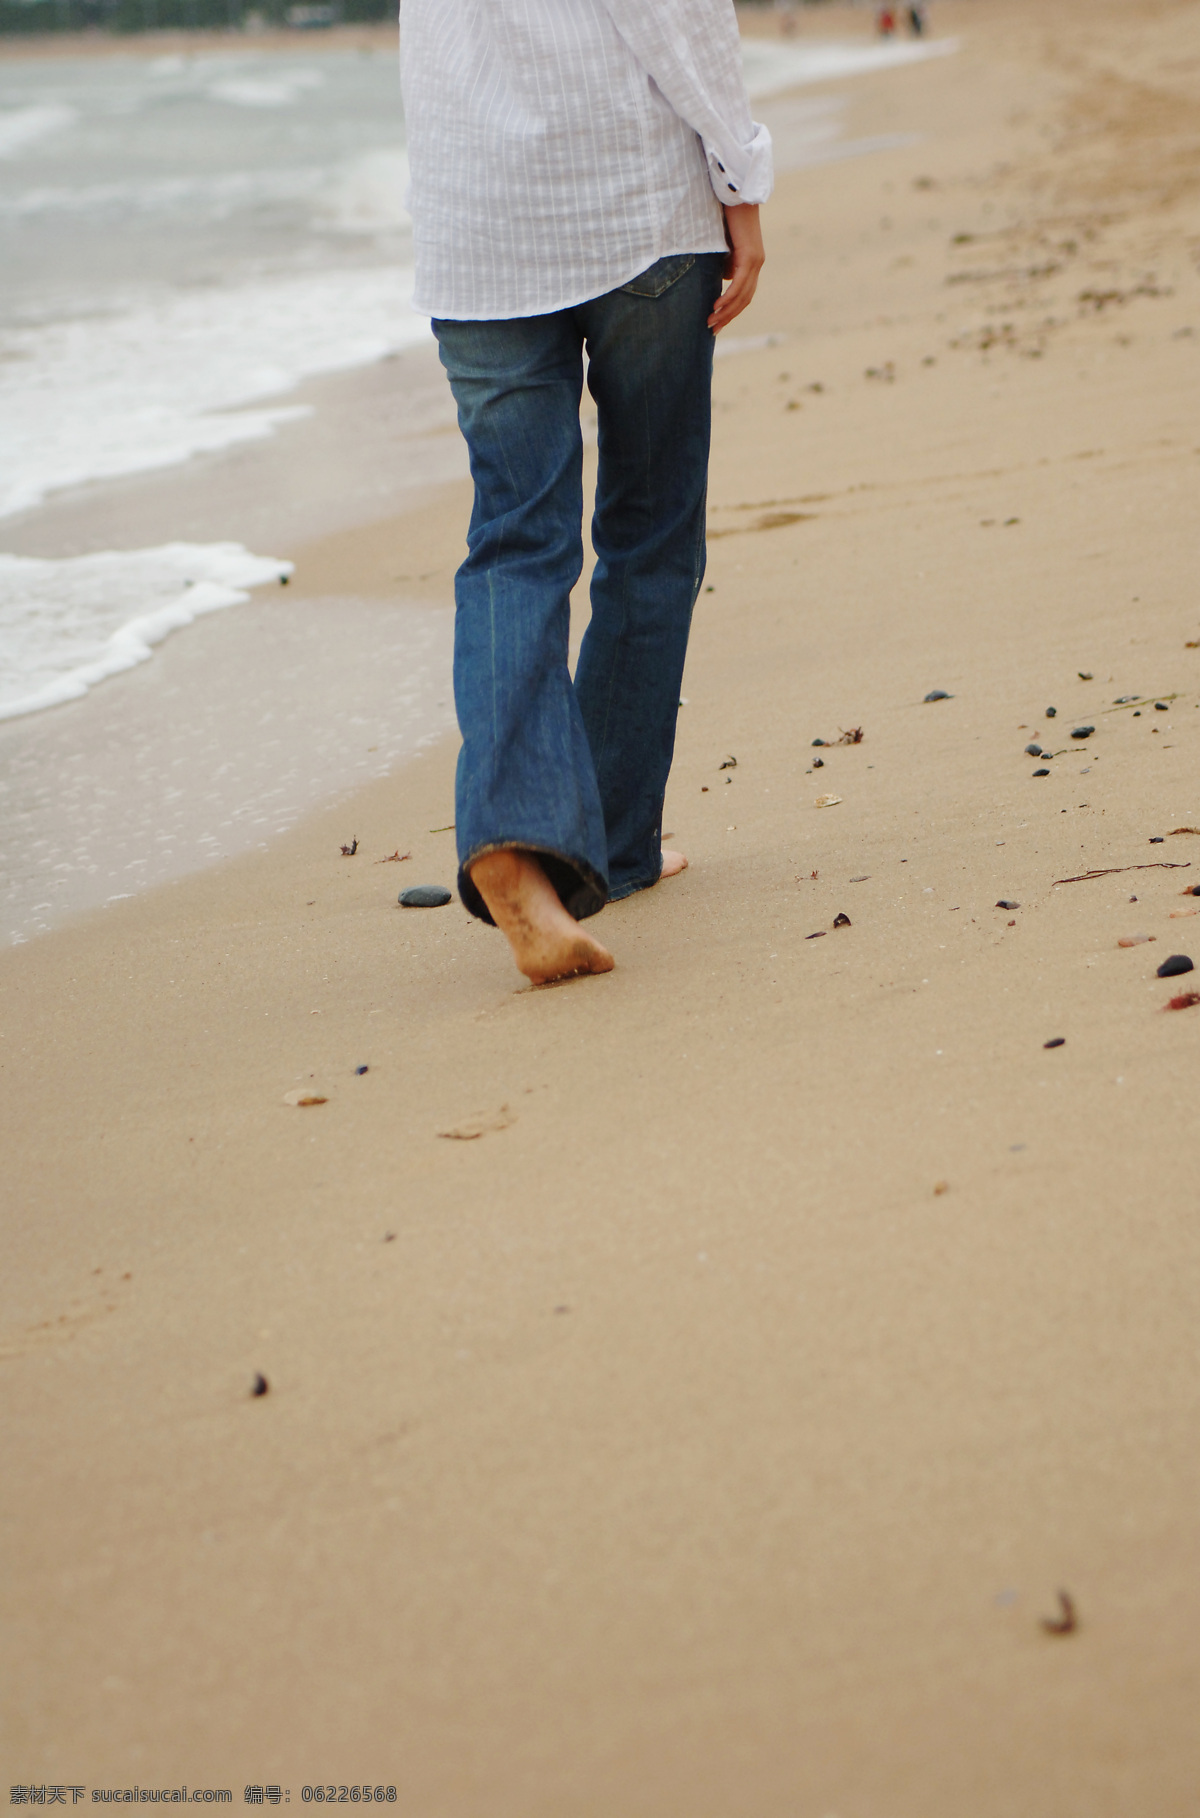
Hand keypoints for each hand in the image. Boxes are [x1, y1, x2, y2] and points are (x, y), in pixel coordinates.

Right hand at [708, 203, 764, 332]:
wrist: (736, 195)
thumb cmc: (726, 215)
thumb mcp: (723, 244)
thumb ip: (725, 261)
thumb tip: (723, 277)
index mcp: (751, 262)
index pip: (743, 294)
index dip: (731, 310)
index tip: (717, 322)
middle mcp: (756, 264)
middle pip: (744, 300)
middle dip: (728, 317)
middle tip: (713, 330)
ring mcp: (755, 261)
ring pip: (742, 295)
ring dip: (726, 311)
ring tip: (711, 322)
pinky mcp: (750, 256)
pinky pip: (739, 284)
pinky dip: (728, 297)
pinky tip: (717, 307)